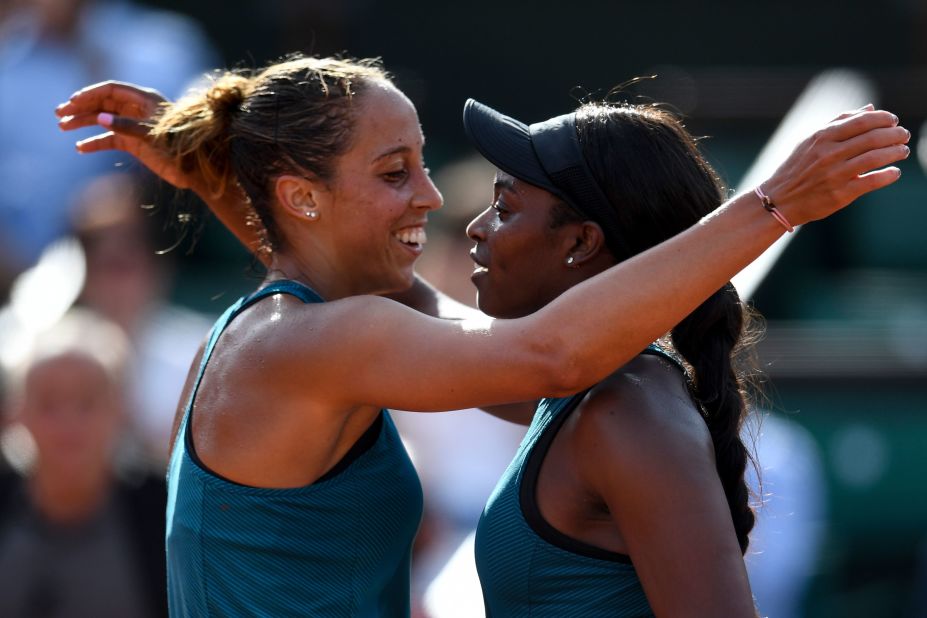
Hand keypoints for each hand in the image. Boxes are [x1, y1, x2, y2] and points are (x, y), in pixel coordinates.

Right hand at [56, 81, 201, 191]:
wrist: (197, 170)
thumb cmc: (181, 147)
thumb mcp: (154, 135)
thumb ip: (127, 126)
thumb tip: (99, 119)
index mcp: (145, 100)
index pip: (111, 90)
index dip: (91, 94)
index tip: (72, 102)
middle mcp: (138, 111)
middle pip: (103, 103)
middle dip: (81, 107)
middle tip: (59, 114)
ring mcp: (135, 127)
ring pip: (104, 120)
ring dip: (83, 122)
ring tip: (63, 127)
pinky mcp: (136, 144)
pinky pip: (111, 140)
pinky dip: (96, 142)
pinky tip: (81, 148)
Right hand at [761, 105, 909, 225]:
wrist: (778, 200)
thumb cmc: (796, 169)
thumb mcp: (811, 141)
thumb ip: (839, 123)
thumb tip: (870, 108)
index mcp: (821, 137)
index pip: (861, 121)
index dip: (883, 118)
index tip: (893, 120)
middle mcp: (828, 154)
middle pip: (872, 137)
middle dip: (894, 134)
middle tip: (903, 135)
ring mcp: (834, 174)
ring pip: (875, 157)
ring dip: (895, 152)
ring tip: (902, 151)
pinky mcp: (840, 194)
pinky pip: (871, 181)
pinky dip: (888, 175)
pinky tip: (894, 172)